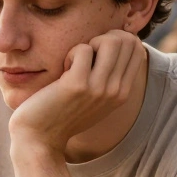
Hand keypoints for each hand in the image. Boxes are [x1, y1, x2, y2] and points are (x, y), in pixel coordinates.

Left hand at [8, 30, 147, 155]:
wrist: (40, 138)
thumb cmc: (62, 113)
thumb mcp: (94, 97)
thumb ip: (108, 76)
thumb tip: (116, 42)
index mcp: (123, 93)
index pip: (136, 47)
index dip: (116, 39)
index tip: (96, 53)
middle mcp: (116, 91)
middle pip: (126, 40)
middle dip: (103, 37)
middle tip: (84, 55)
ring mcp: (99, 88)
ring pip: (110, 41)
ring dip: (89, 44)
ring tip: (76, 61)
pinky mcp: (77, 85)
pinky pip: (83, 49)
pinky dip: (71, 52)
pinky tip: (63, 71)